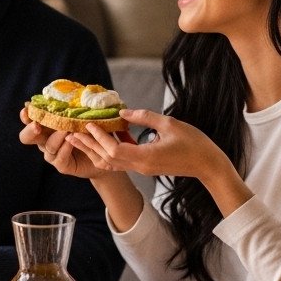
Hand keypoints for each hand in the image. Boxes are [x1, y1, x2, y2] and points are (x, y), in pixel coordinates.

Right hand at [17, 106, 106, 179]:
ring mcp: (52, 153)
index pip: (30, 119)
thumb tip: (76, 91)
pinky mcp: (61, 165)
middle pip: (27, 137)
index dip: (26, 115)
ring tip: (67, 130)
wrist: (105, 153)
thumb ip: (77, 106)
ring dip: (56, 137)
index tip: (27, 108)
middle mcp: (45, 140)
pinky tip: (72, 141)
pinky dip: (65, 148)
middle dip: (30, 130)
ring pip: (47, 147)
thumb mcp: (86, 115)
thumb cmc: (92, 130)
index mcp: (47, 125)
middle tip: (37, 126)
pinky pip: (59, 157)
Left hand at [66, 108, 224, 180]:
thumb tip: (124, 111)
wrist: (208, 165)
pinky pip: (121, 163)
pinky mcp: (146, 167)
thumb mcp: (170, 124)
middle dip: (89, 146)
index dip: (100, 137)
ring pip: (112, 163)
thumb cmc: (194, 143)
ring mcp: (143, 169)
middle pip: (107, 158)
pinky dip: (109, 153)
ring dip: (95, 150)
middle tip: (72, 133)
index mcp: (145, 157)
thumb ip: (145, 117)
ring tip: (80, 139)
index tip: (89, 124)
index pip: (114, 149)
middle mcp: (140, 166)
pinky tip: (103, 142)